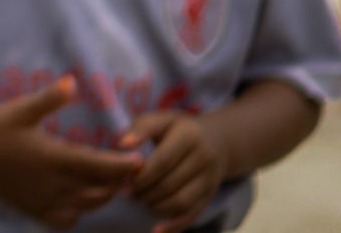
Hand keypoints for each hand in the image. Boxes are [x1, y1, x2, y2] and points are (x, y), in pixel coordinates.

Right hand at [0, 78, 141, 228]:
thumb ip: (50, 98)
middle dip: (118, 181)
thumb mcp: (21, 108)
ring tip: (108, 181)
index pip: (101, 167)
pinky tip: (78, 198)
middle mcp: (52, 184)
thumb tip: (72, 81)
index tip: (141, 160)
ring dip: (102, 196)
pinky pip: (66, 219)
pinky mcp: (33, 210)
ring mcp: (43, 200)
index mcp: (53, 158)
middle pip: (100, 190)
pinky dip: (79, 212)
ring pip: (87, 206)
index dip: (125, 165)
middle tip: (127, 168)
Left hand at [119, 112, 228, 232]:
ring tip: (141, 200)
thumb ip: (141, 128)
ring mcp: (210, 179)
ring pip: (182, 201)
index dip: (141, 174)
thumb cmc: (177, 129)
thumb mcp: (161, 120)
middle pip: (171, 183)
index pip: (163, 161)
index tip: (125, 180)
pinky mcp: (210, 196)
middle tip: (129, 193)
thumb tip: (123, 144)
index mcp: (190, 136)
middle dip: (145, 192)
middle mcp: (204, 158)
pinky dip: (175, 225)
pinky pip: (193, 214)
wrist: (217, 141)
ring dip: (156, 206)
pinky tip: (157, 230)